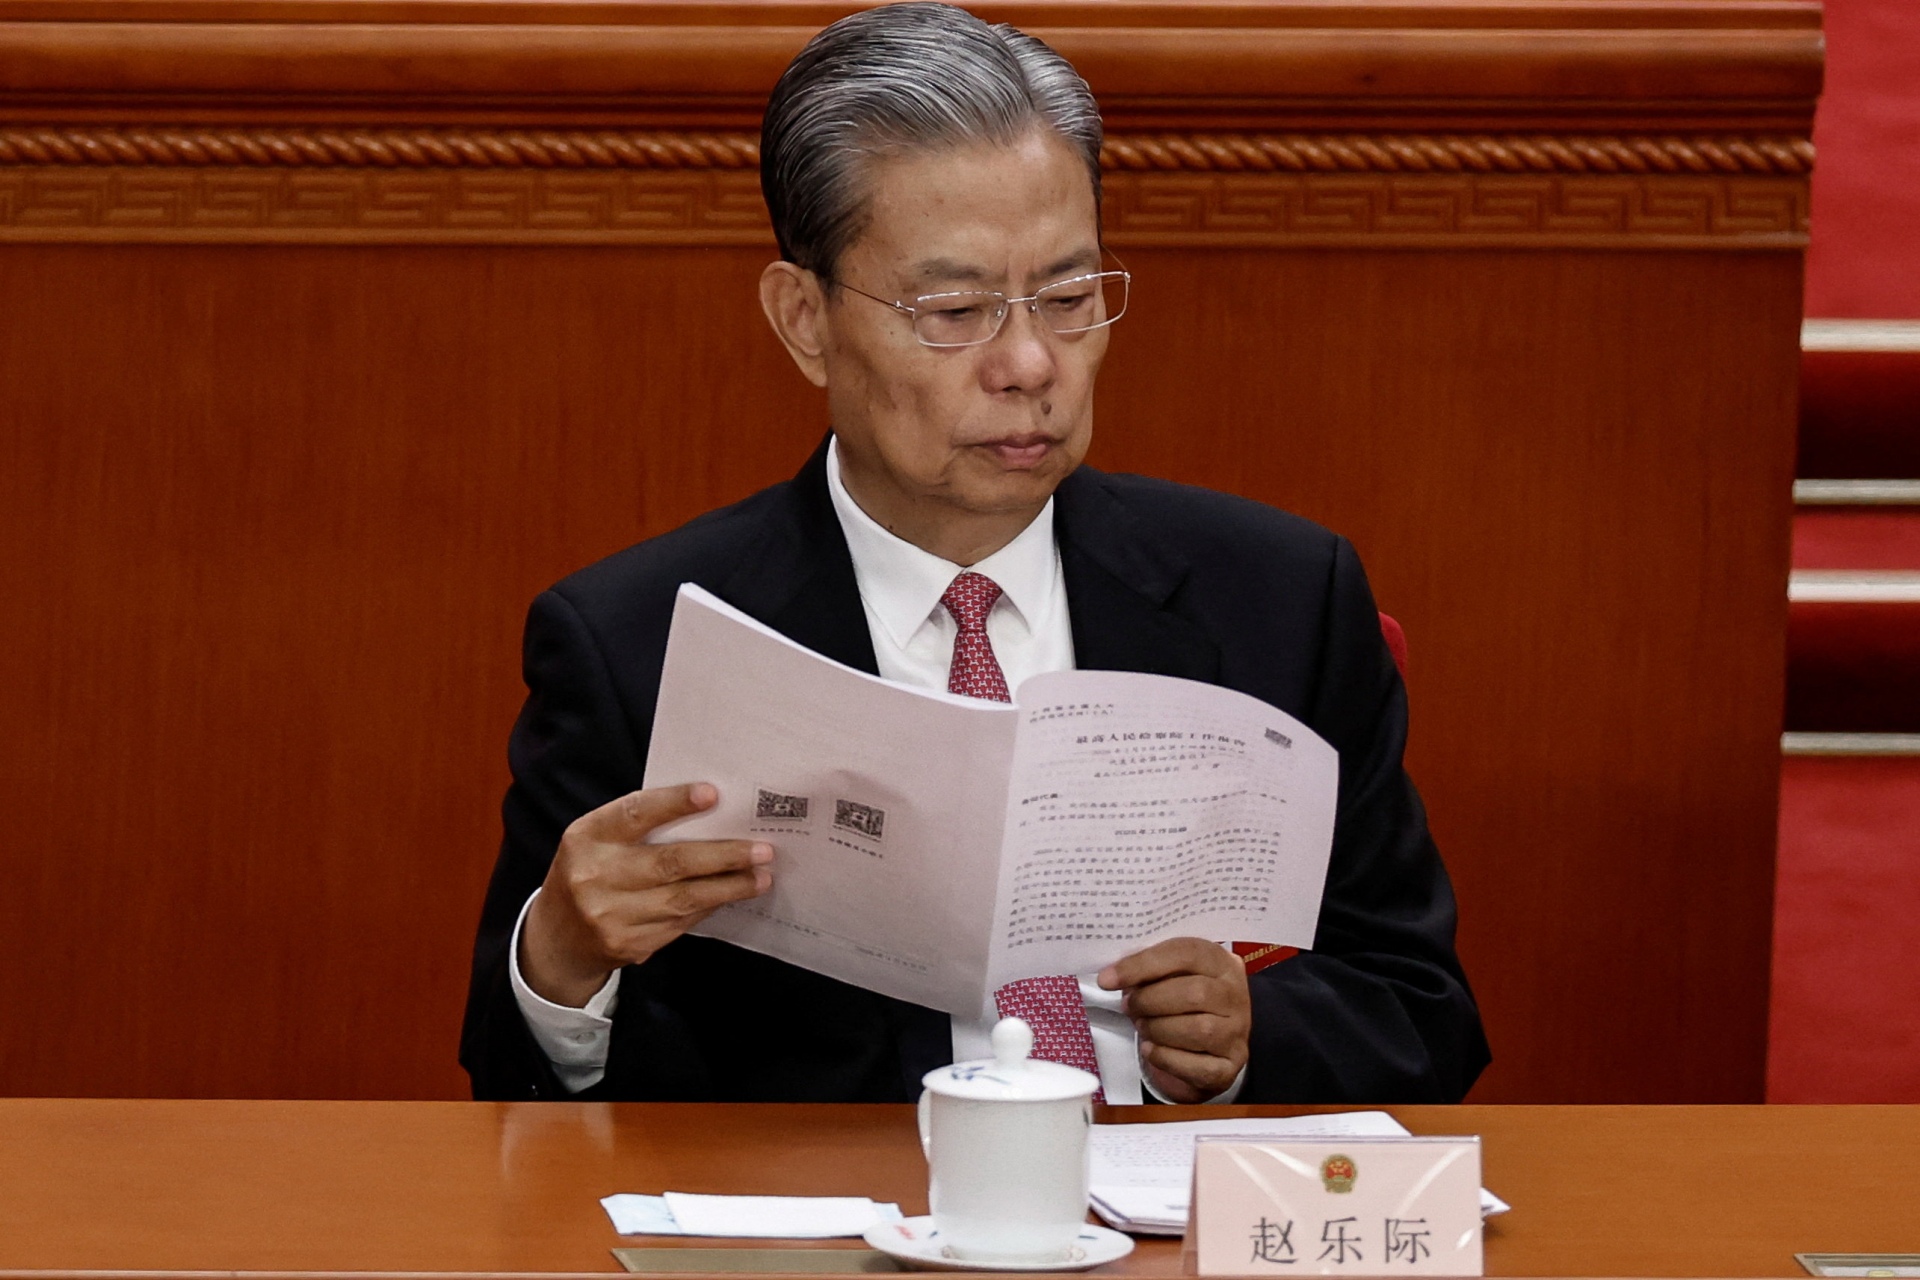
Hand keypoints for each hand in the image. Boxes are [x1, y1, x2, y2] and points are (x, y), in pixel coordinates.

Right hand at [520, 782, 772, 1006]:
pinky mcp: (627, 944)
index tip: (713, 794)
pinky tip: (731, 896)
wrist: (556, 938)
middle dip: (724, 856)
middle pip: (671, 863)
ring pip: (683, 899)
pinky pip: (680, 923)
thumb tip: (709, 813)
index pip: (634, 814)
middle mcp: (595, 876)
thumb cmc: (589, 872)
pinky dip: (709, 907)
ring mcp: (610, 916)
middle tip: (762, 850)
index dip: (674, 803)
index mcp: (587, 838)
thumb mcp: (596, 840)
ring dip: (729, 887)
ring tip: (762, 876)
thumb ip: (638, 825)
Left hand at [1098, 938, 1250, 1102]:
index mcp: (1220, 962)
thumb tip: (1113, 976)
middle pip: (1194, 993)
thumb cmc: (1184, 998)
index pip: (1185, 954)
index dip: (1143, 965)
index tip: (1108, 979)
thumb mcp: (1172, 974)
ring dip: (1157, 1029)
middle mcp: (1235, 995)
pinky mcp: (1229, 1065)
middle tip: (1129, 1006)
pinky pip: (1197, 1066)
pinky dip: (1166, 1058)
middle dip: (1149, 1001)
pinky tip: (1151, 1049)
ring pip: (1198, 1030)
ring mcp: (1236, 1032)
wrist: (1212, 1038)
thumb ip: (1149, 969)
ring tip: (1142, 1026)